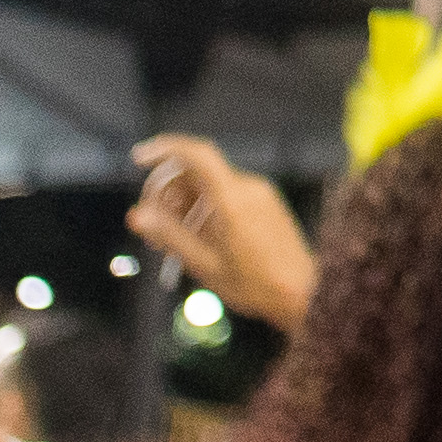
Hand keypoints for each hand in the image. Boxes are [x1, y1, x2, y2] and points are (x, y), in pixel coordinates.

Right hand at [124, 135, 314, 328]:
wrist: (303, 293)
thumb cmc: (256, 285)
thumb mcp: (205, 265)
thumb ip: (170, 237)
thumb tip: (138, 216)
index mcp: (233, 199)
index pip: (197, 154)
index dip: (165, 148)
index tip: (140, 158)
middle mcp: (248, 187)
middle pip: (197, 171)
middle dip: (168, 190)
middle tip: (153, 223)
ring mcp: (259, 193)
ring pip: (210, 184)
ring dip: (185, 202)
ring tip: (173, 238)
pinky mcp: (265, 201)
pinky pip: (227, 193)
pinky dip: (205, 207)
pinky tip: (197, 236)